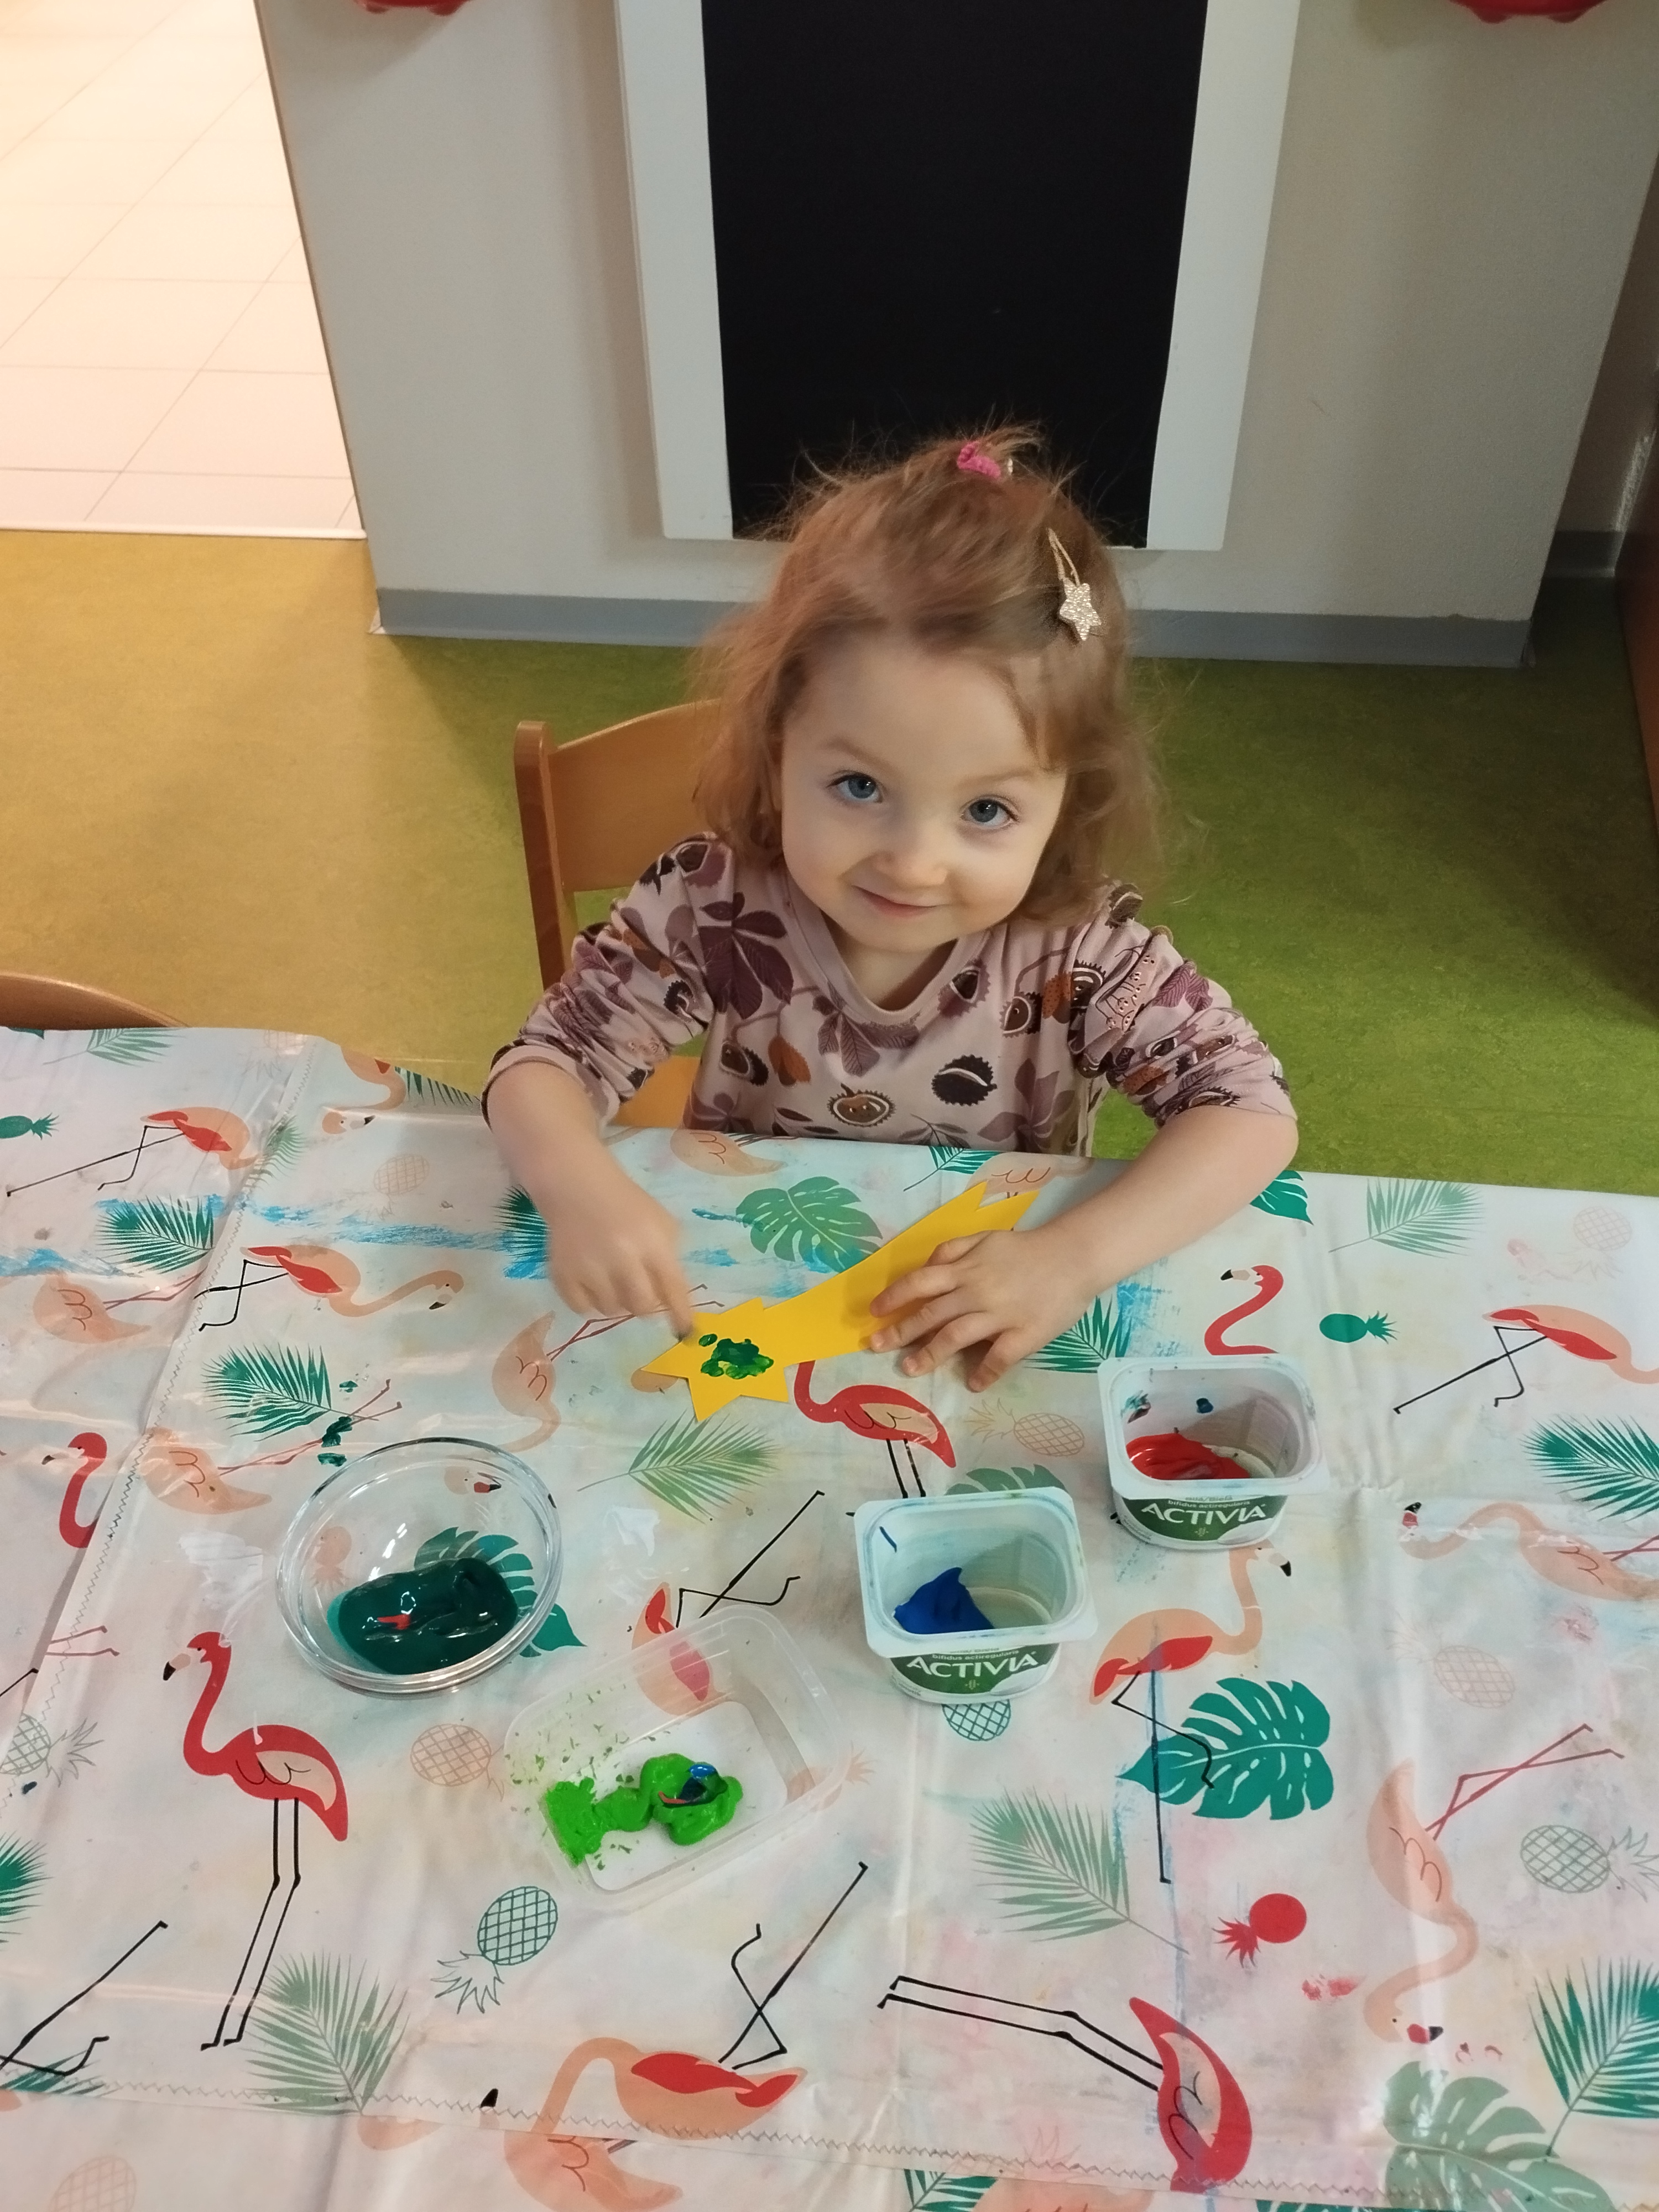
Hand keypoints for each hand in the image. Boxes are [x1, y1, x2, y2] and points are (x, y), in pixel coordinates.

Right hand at [537, 1160, 693, 1334]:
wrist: (578, 1187)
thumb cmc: (628, 1207)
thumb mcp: (661, 1224)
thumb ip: (669, 1260)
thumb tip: (670, 1302)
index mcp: (653, 1242)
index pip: (673, 1288)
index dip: (680, 1314)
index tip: (685, 1332)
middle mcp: (623, 1257)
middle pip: (642, 1307)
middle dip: (644, 1304)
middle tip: (638, 1293)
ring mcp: (590, 1267)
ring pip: (612, 1310)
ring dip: (616, 1301)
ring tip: (611, 1278)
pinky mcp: (563, 1273)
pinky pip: (582, 1307)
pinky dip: (588, 1301)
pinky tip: (591, 1281)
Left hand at [868, 1222, 1104, 1390]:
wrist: (1073, 1257)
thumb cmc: (1026, 1250)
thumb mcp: (984, 1238)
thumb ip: (953, 1251)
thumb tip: (926, 1267)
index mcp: (965, 1269)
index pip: (920, 1283)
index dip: (893, 1297)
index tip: (874, 1312)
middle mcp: (976, 1292)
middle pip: (930, 1314)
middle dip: (900, 1331)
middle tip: (875, 1347)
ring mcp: (999, 1315)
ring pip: (956, 1336)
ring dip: (930, 1354)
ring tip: (910, 1368)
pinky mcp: (1024, 1334)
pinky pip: (999, 1357)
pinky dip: (984, 1372)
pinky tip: (973, 1384)